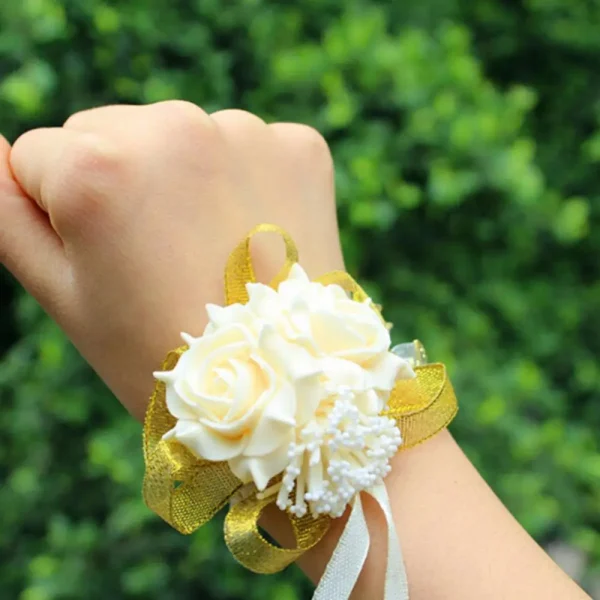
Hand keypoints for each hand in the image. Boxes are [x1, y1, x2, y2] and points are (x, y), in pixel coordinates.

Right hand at [0, 102, 343, 419]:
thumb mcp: (64, 292)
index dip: (69, 216)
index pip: (41, 156)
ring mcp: (247, 132)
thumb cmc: (158, 348)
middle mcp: (174, 127)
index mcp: (97, 165)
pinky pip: (244, 146)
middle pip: (111, 133)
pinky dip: (242, 180)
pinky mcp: (300, 147)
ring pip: (177, 135)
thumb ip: (3, 211)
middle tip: (162, 260)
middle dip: (122, 185)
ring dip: (181, 179)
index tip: (114, 263)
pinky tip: (254, 234)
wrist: (276, 381)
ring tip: (208, 252)